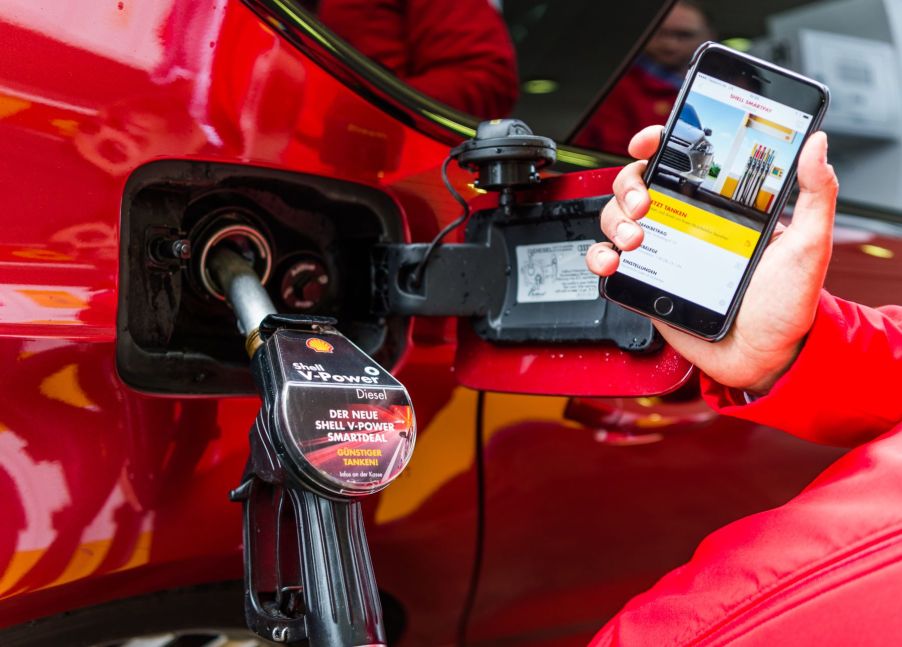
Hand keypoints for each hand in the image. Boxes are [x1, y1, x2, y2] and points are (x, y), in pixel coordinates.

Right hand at [586, 126, 837, 393]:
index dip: (659, 143)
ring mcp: (663, 253)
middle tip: (644, 204)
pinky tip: (612, 262)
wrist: (765, 358)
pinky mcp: (646, 283)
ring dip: (614, 220)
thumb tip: (817, 144)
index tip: (651, 142)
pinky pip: (609, 262)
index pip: (682, 161)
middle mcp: (686, 225)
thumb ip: (816, 194)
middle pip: (637, 185)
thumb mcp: (810, 244)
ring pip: (616, 218)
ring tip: (634, 239)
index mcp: (719, 208)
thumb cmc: (788, 305)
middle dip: (629, 185)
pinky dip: (599, 257)